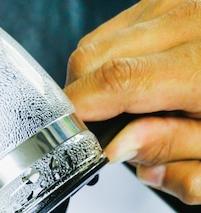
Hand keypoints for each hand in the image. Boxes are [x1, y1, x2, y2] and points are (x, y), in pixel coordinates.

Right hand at [65, 0, 200, 204]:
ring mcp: (177, 2)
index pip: (117, 81)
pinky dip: (107, 62)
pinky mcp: (169, 0)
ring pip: (97, 42)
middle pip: (94, 57)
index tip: (69, 139)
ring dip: (92, 83)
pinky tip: (133, 86)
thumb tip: (119, 149)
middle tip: (103, 135)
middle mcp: (190, 20)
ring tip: (124, 112)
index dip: (79, 113)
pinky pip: (115, 30)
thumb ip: (175, 151)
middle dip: (82, 103)